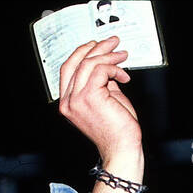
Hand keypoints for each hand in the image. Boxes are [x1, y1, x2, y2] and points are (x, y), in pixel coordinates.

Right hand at [58, 36, 142, 192]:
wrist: (122, 149)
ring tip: (122, 55)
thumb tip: (107, 64)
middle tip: (113, 43)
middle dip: (96, 48)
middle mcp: (68, 101)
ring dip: (108, 56)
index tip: (98, 45)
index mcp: (68, 102)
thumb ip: (102, 82)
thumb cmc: (117, 131)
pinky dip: (114, 68)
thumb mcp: (106, 100)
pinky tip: (124, 76)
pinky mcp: (90, 97)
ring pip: (89, 64)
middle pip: (77, 62)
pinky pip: (101, 70)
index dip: (82, 53)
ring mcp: (76, 99)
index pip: (69, 69)